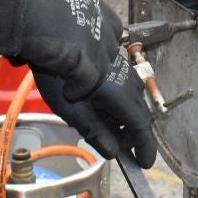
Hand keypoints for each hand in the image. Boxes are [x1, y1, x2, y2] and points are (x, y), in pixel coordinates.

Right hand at [15, 0, 120, 97]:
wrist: (19, 7)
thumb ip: (63, 14)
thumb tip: (52, 27)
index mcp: (93, 4)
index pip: (112, 28)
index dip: (101, 41)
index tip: (88, 49)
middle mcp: (99, 22)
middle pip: (109, 49)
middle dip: (97, 59)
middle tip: (80, 66)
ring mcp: (95, 43)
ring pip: (102, 69)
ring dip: (89, 77)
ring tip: (74, 82)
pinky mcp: (85, 62)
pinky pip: (88, 83)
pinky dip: (78, 89)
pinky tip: (68, 91)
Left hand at [35, 51, 157, 167]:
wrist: (52, 34)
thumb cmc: (57, 75)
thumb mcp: (72, 111)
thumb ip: (96, 132)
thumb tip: (114, 152)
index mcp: (120, 97)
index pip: (141, 128)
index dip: (145, 148)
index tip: (144, 163)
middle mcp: (128, 81)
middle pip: (139, 113)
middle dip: (131, 134)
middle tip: (117, 145)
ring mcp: (124, 67)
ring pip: (132, 97)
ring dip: (123, 114)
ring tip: (103, 120)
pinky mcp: (116, 57)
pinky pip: (124, 82)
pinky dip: (118, 97)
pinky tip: (99, 97)